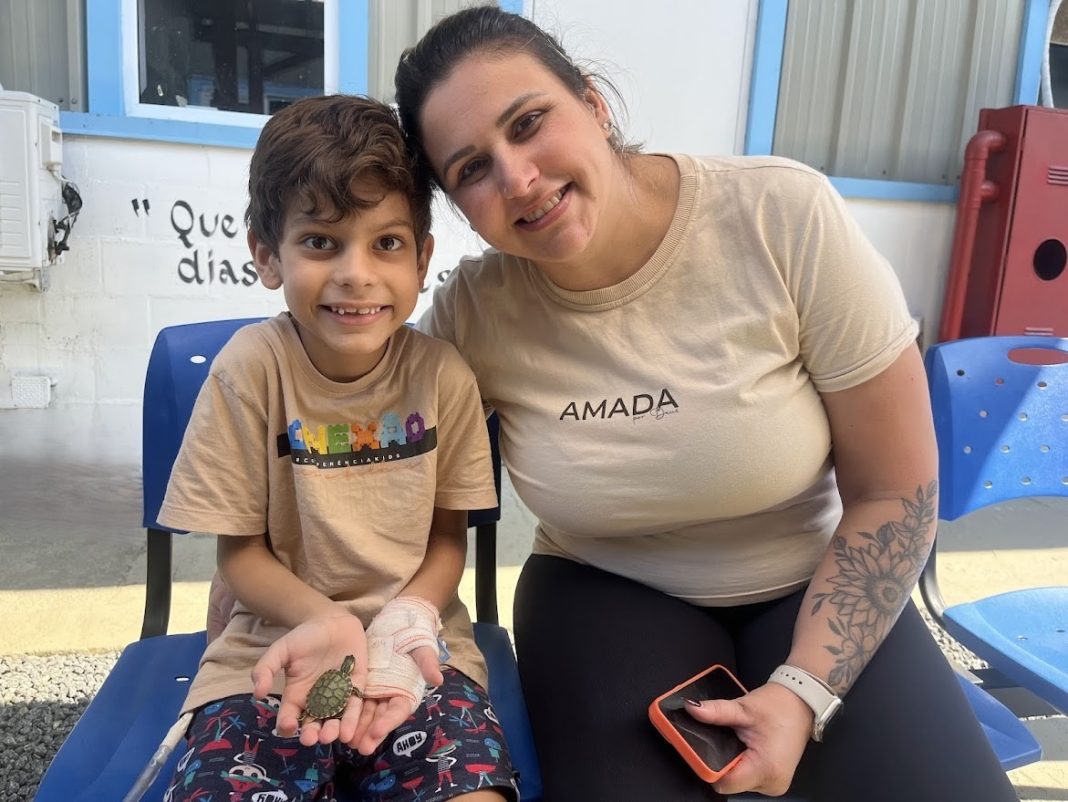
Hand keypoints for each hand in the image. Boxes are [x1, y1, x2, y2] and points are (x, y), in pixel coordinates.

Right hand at [251, 610, 367, 746]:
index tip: (289, 726)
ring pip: (334, 720)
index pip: (289, 717)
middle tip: (313, 738)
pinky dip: (351, 720)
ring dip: (332, 731)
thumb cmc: (303, 637)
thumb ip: (266, 668)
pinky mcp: (356, 688)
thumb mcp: (281, 650)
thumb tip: (257, 693)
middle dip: (312, 733)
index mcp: (296, 695)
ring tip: (331, 737)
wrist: (331, 621)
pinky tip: (348, 732)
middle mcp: (317, 701)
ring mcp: (337, 696)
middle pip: (313, 724)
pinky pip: (353, 707)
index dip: (288, 724)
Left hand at [347, 597, 444, 754]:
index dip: (389, 722)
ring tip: (346, 740)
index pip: (398, 711)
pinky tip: (334, 723)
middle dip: (370, 733)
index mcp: (407, 692)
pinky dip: (345, 713)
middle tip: (360, 746)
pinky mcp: (360, 685)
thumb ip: (428, 663)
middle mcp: (390, 697)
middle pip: (380, 718)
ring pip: (365, 714)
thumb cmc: (414, 636)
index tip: (377, 731)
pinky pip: (352, 701)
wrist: (398, 622)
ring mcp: (374, 692)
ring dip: (357, 728)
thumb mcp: (422, 648)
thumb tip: (438, 680)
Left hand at [686, 682, 812, 796]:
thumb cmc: (780, 706)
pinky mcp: (773, 779)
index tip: (701, 748)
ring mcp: (774, 784)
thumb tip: (692, 709)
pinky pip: (748, 777)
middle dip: (721, 761)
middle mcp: (771, 783)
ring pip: (738, 780)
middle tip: (723, 738)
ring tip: (738, 740)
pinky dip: (743, 763)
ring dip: (733, 762)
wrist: (802, 701)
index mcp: (765, 769)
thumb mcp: (744, 707)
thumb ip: (716, 711)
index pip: (723, 782)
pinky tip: (745, 747)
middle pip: (729, 782)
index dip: (708, 765)